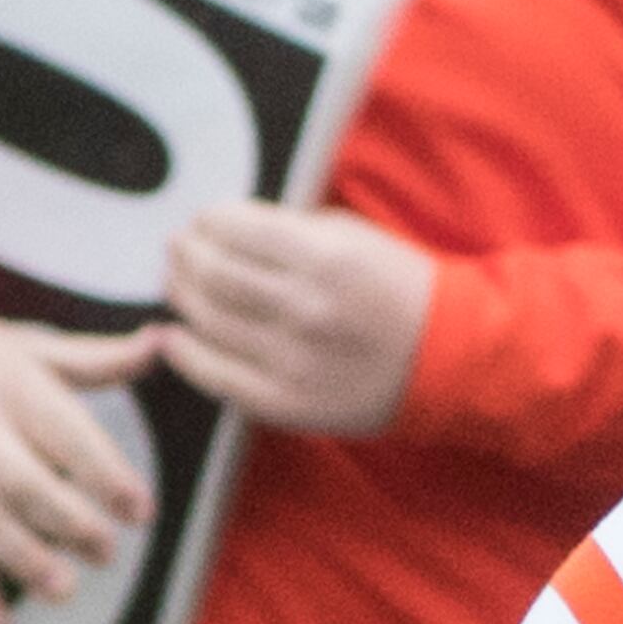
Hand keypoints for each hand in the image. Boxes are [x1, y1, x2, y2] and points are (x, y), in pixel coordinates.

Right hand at [0, 305, 160, 623]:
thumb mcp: (24, 348)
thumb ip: (95, 359)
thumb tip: (158, 343)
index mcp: (12, 392)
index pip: (66, 434)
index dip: (105, 474)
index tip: (139, 509)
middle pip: (23, 484)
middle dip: (68, 523)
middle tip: (106, 552)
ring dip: (22, 561)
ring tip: (62, 589)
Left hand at [157, 201, 434, 434]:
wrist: (451, 358)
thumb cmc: (401, 290)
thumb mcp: (355, 237)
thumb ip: (290, 230)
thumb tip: (224, 229)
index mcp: (323, 258)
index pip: (233, 228)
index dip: (207, 221)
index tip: (204, 221)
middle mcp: (304, 309)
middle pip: (211, 274)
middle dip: (185, 254)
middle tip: (179, 248)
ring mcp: (293, 360)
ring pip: (207, 321)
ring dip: (181, 295)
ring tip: (176, 282)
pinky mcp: (288, 402)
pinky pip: (217, 376)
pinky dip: (184, 353)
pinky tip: (171, 337)